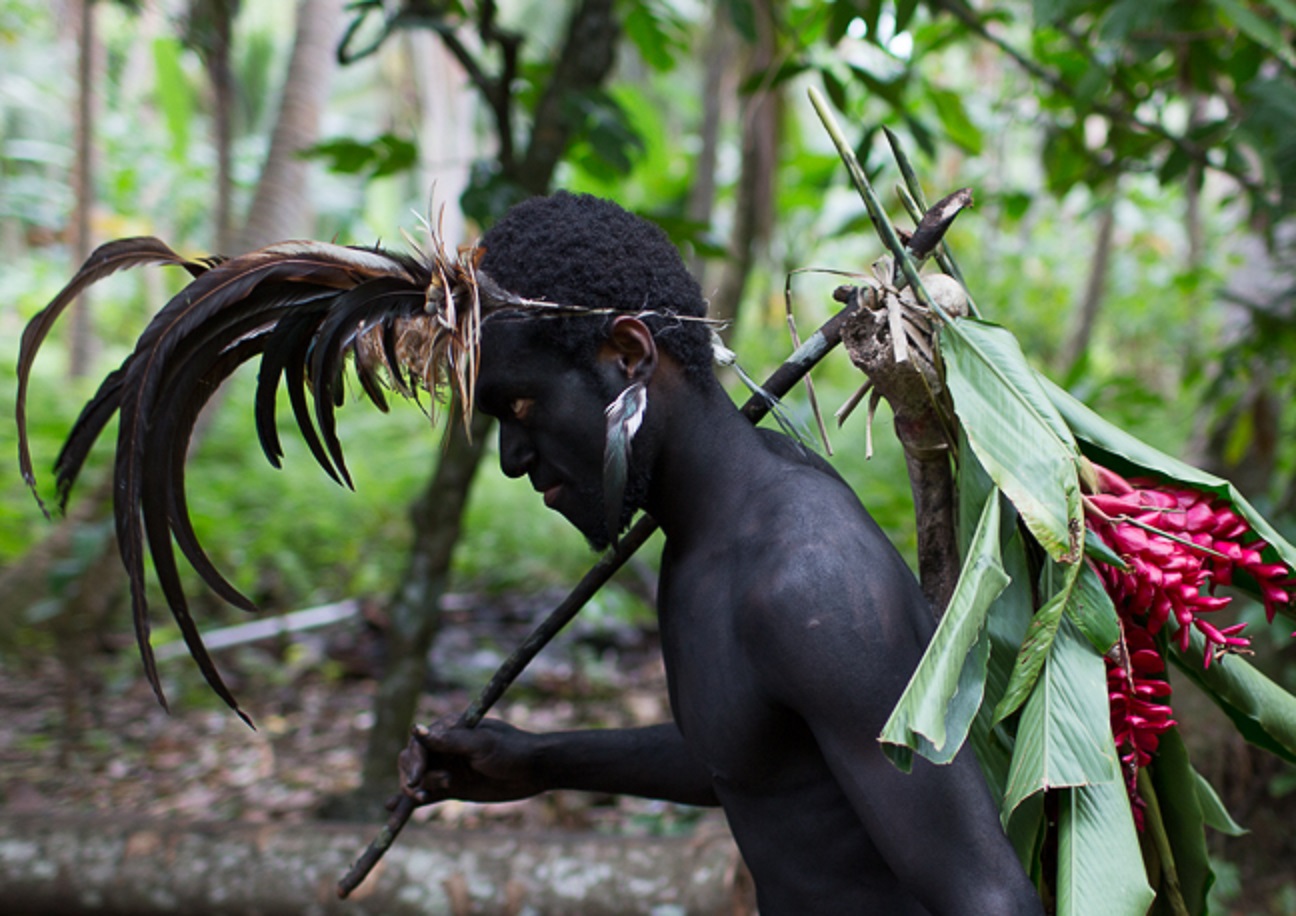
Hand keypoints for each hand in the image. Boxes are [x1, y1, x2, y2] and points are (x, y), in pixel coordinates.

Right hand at [397, 717, 542, 806]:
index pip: (419, 742)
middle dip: (412, 776)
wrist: (535, 771)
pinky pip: (427, 793)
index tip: (416, 778)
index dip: (414, 760)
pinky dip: (411, 800)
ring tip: (423, 798)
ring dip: (413, 788)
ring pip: (416, 778)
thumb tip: (416, 730)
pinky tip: (393, 807)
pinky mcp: (452, 787)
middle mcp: (444, 747)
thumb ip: (450, 741)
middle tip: (422, 791)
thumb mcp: (482, 744)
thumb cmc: (512, 750)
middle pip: (411, 760)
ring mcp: (447, 767)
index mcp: (450, 729)